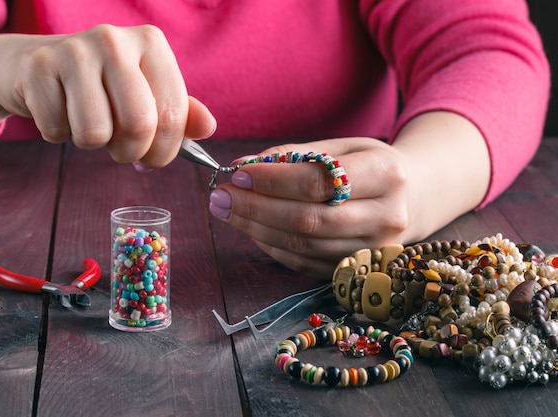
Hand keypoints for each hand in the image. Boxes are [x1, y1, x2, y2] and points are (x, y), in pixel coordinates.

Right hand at [0, 24, 215, 165]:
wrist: (34, 65)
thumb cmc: (100, 86)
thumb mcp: (146, 93)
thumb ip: (179, 112)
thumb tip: (208, 127)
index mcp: (151, 43)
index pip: (172, 114)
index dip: (165, 151)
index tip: (153, 159)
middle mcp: (115, 39)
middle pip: (138, 125)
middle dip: (131, 153)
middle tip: (122, 151)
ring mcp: (74, 50)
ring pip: (95, 133)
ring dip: (93, 144)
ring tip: (89, 125)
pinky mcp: (37, 67)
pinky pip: (56, 130)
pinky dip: (58, 134)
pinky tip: (60, 112)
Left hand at [208, 112, 489, 277]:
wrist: (416, 198)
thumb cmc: (372, 166)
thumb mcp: (345, 147)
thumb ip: (297, 155)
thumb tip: (245, 166)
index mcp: (387, 173)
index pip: (319, 181)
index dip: (272, 180)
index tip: (237, 173)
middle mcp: (387, 216)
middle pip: (308, 219)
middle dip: (255, 208)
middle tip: (219, 196)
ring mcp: (375, 250)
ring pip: (303, 245)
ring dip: (256, 228)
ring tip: (227, 210)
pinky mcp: (359, 270)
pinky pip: (304, 263)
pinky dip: (271, 246)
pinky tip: (251, 229)